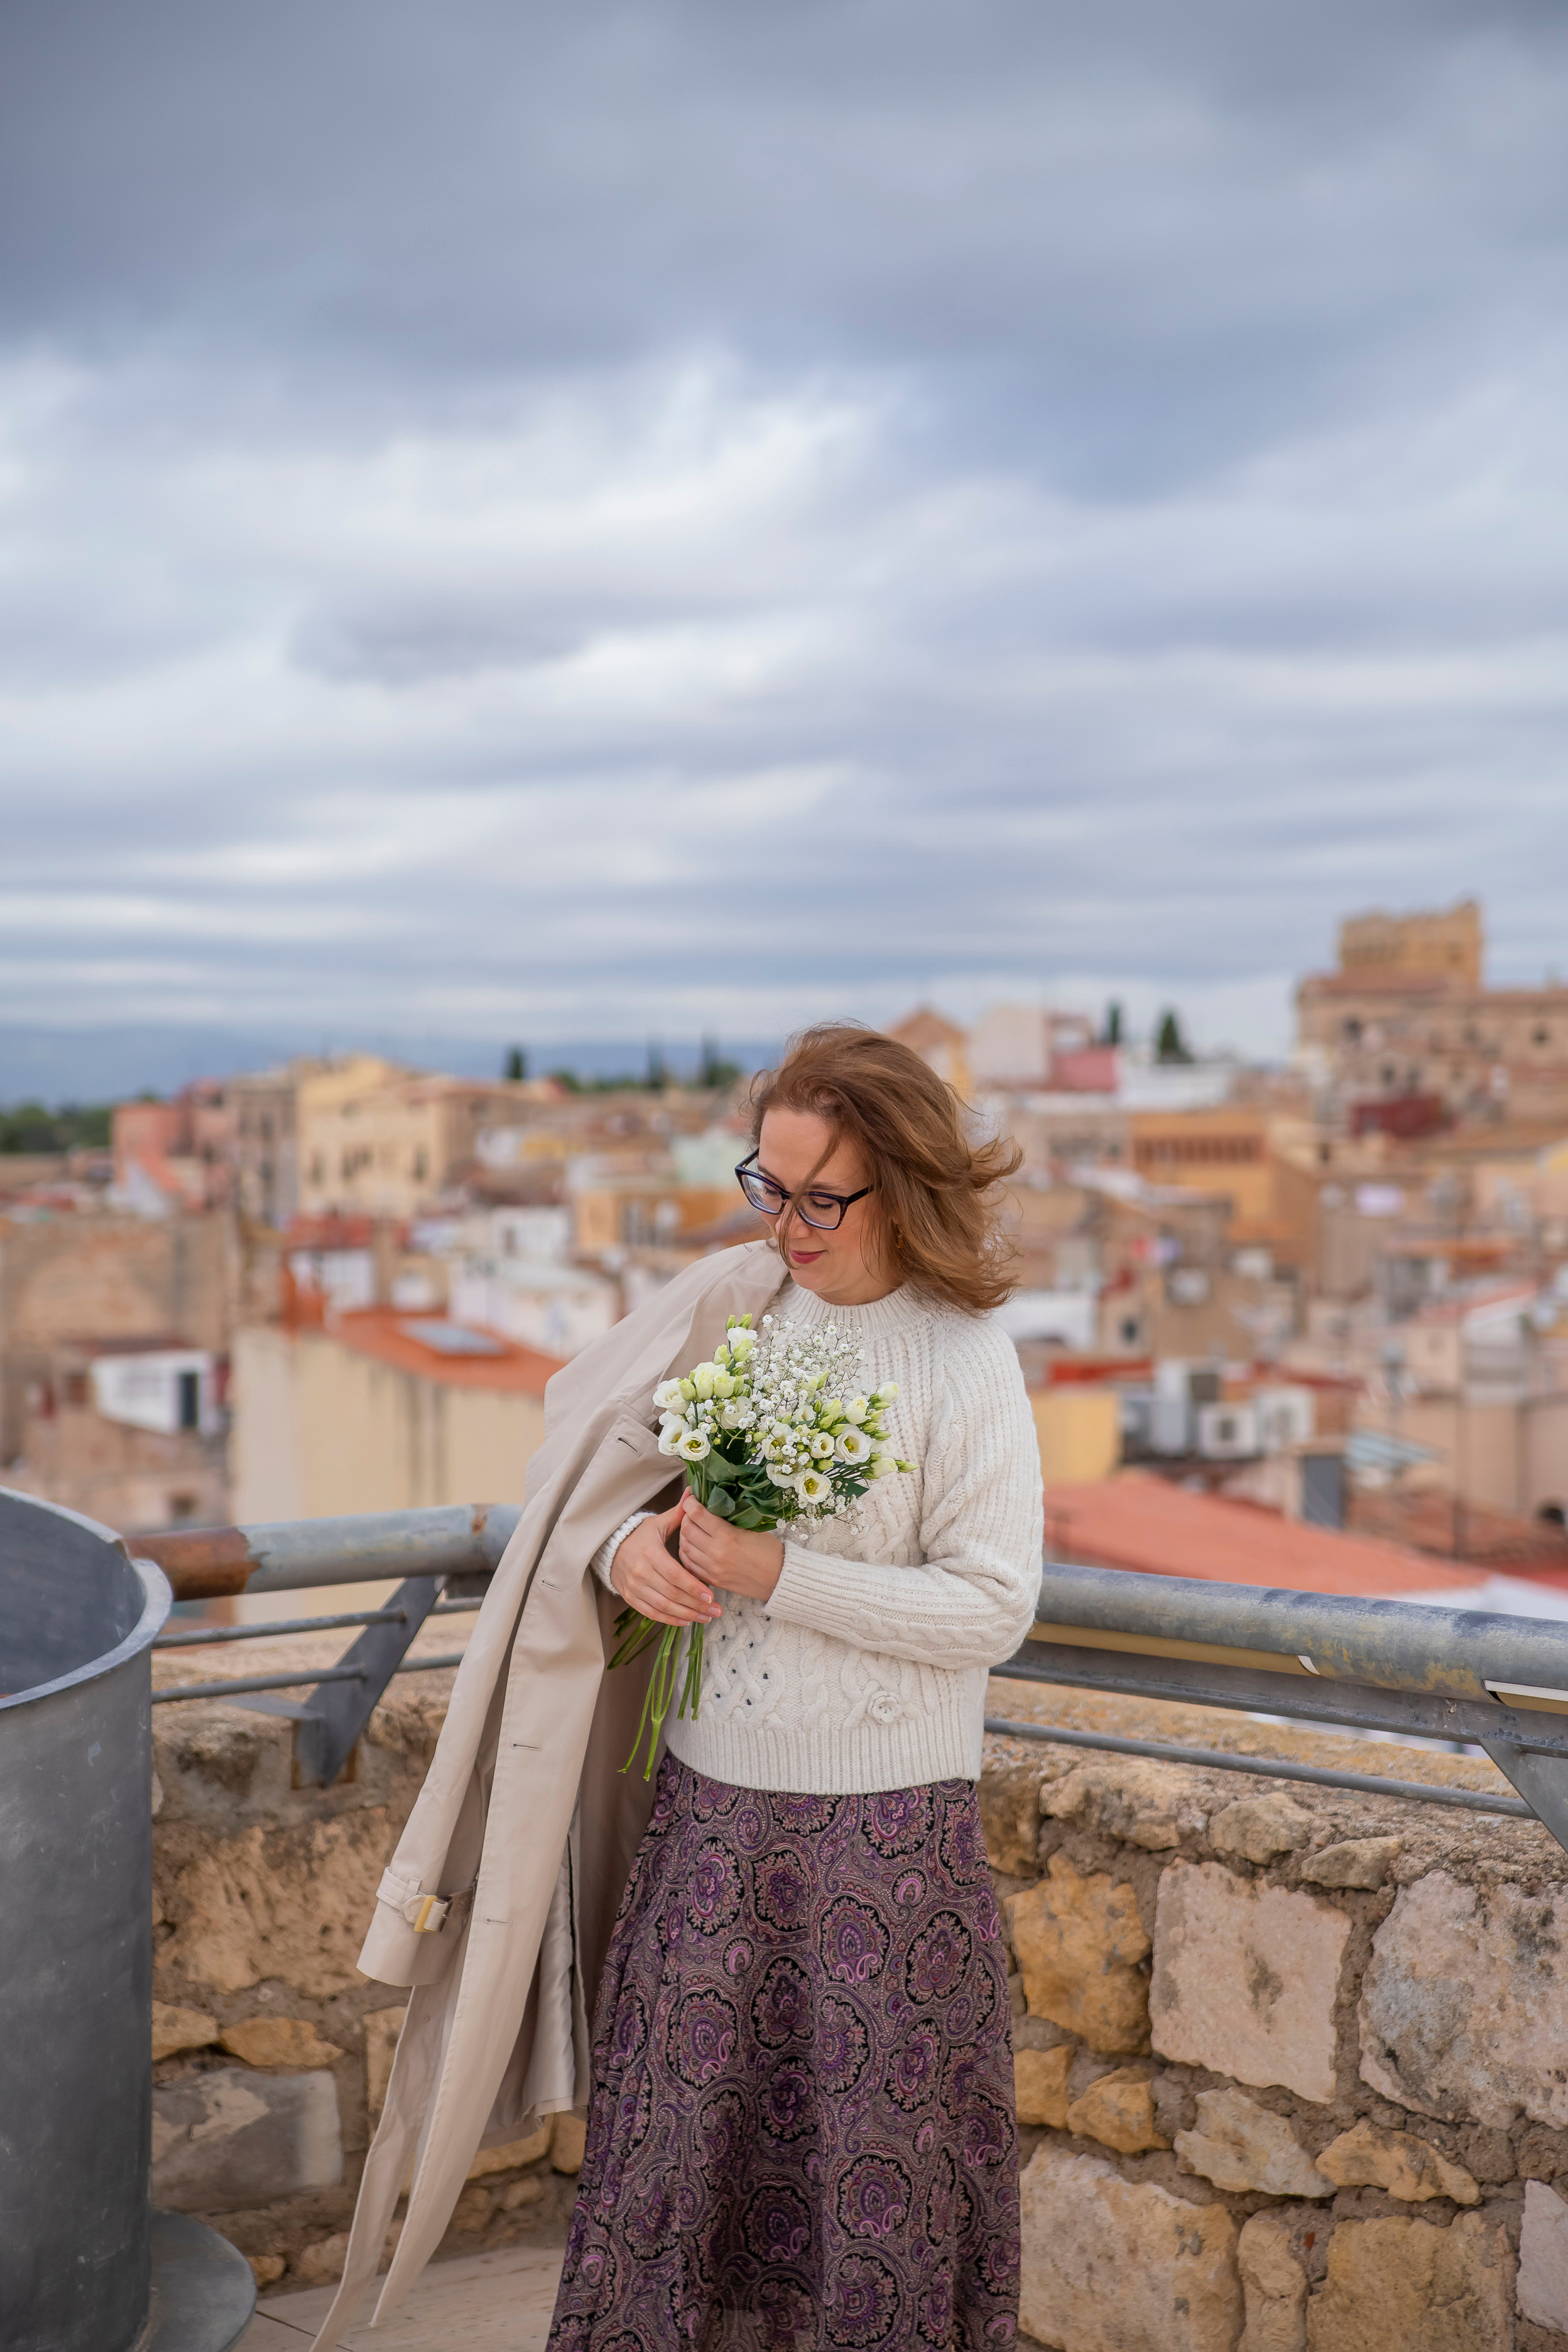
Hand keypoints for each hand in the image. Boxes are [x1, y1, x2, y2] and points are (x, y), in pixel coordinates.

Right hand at [610, 1504, 722, 1627]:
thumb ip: (679, 1514)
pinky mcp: (630, 1597)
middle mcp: (641, 1572)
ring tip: (706, 1618)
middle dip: (696, 1605)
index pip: (675, 1575)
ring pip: (663, 1606)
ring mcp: (634, 1587)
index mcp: (651, 1553)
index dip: (694, 1587)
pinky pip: (651, 1613)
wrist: (610, 1548)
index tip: (711, 1596)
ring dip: (686, 1615)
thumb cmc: (640, 1535)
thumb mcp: (658, 1523)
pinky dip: (669, 1619)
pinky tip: (686, 1621)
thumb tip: (693, 1494)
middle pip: (672, 1593)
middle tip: (716, 1611)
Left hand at [676, 1493, 783, 1602]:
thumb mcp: (751, 1528)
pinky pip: (688, 1564)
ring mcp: (712, 1568)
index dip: (690, 1503)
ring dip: (684, 1535)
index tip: (692, 1499)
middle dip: (685, 1517)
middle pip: (687, 1529)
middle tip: (691, 1513)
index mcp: (728, 1535)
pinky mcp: (712, 1579)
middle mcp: (716, 1552)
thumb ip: (728, 1518)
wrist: (778, 1579)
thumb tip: (710, 1505)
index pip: (697, 1514)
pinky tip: (691, 1545)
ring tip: (691, 1528)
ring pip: (684, 1546)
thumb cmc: (769, 1550)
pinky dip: (685, 1552)